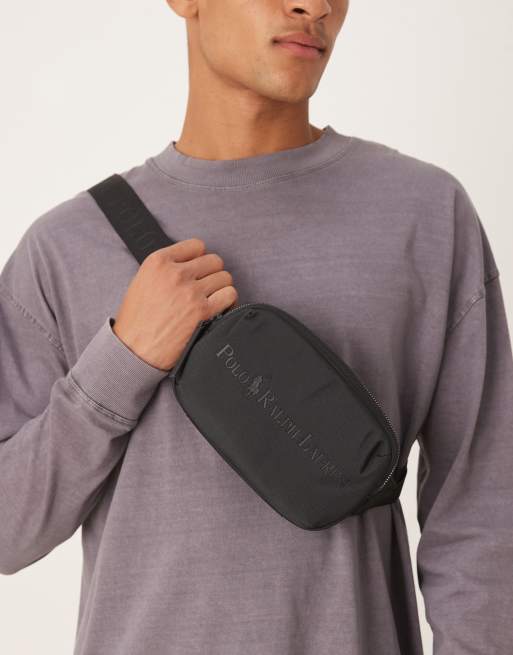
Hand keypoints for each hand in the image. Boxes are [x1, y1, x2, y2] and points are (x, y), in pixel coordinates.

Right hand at [112, 238, 237, 370]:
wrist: (134, 350)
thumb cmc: (137, 319)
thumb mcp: (142, 281)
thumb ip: (166, 268)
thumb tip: (191, 264)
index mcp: (158, 262)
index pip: (196, 245)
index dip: (199, 258)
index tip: (197, 269)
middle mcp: (176, 274)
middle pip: (214, 260)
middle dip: (212, 273)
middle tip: (205, 286)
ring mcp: (191, 292)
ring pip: (224, 277)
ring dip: (221, 288)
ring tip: (212, 297)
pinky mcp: (203, 311)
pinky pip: (230, 295)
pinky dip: (228, 301)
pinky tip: (220, 307)